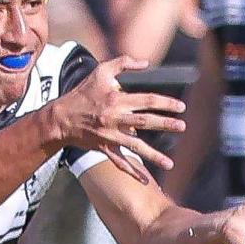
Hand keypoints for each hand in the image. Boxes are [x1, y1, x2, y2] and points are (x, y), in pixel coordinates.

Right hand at [49, 55, 186, 179]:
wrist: (61, 118)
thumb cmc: (82, 93)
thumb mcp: (101, 70)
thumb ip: (124, 62)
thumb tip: (146, 63)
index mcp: (117, 99)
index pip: (148, 100)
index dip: (166, 103)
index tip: (181, 107)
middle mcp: (116, 118)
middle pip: (146, 122)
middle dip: (166, 124)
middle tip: (183, 127)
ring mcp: (110, 136)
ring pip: (136, 147)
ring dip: (154, 156)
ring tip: (170, 164)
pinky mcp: (104, 148)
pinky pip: (120, 162)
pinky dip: (132, 172)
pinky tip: (144, 180)